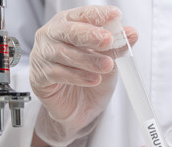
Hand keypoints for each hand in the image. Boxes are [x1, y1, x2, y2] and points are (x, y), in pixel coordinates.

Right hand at [30, 6, 137, 146]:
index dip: (98, 15)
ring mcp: (42, 55)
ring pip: (63, 53)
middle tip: (108, 40)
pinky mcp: (39, 77)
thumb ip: (117, 47)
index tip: (116, 16)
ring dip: (88, 59)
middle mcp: (52, 36)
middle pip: (68, 31)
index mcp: (68, 25)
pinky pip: (57, 73)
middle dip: (90, 35)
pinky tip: (93, 80)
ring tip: (106, 66)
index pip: (82, 14)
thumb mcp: (109, 62)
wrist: (79, 108)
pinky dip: (77, 76)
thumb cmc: (90, 78)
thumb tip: (132, 33)